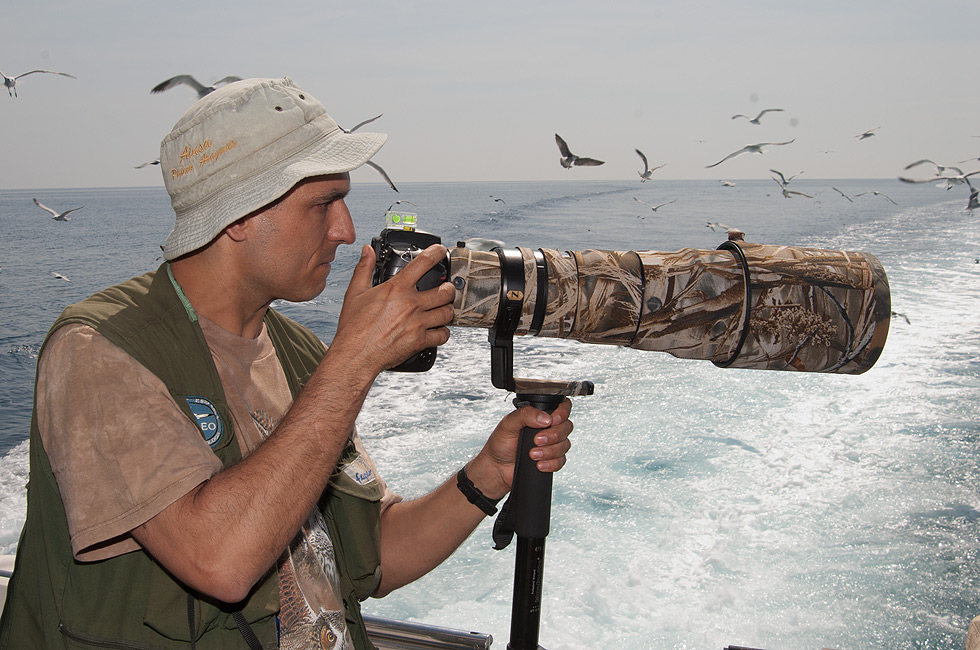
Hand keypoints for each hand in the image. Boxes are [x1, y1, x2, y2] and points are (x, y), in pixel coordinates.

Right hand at [332, 244, 455, 375]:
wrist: (355, 355)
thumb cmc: (353, 328)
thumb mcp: (354, 293)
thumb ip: (363, 269)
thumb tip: (367, 252)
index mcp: (396, 289)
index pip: (423, 263)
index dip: (436, 253)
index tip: (440, 251)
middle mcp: (410, 304)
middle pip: (445, 291)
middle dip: (449, 289)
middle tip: (446, 289)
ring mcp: (417, 323)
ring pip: (447, 313)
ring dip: (447, 310)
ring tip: (443, 309)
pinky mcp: (420, 341)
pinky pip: (443, 335)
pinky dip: (443, 332)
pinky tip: (437, 330)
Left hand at [465, 399, 573, 499]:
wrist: (497, 468)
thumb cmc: (500, 444)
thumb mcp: (508, 424)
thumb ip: (525, 415)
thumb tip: (546, 418)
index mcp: (539, 415)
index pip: (562, 408)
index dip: (562, 413)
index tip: (552, 421)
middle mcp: (548, 428)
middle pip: (566, 427)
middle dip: (552, 435)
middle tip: (536, 440)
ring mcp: (551, 444)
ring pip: (565, 445)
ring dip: (549, 451)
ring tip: (532, 454)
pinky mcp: (551, 460)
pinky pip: (561, 461)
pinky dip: (551, 463)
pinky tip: (538, 464)